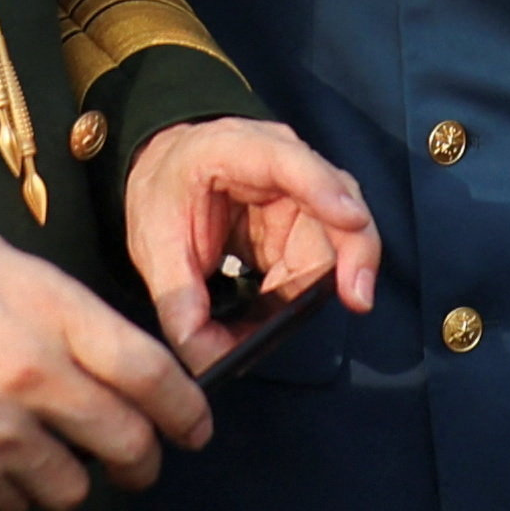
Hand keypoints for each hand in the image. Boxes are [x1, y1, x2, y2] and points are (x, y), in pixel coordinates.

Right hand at [0, 228, 209, 510]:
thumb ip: (49, 291)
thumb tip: (87, 324)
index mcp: (49, 314)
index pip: (149, 374)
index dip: (186, 408)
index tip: (196, 424)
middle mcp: (33, 380)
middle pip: (126, 443)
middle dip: (146, 459)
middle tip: (144, 460)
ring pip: (72, 487)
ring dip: (77, 479)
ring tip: (62, 460)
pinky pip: (14, 504)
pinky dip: (18, 493)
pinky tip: (1, 464)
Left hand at [119, 118, 380, 372]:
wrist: (166, 174)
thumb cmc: (163, 194)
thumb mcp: (153, 246)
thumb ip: (179, 301)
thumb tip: (209, 361)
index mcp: (233, 150)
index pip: (288, 161)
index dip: (322, 188)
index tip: (352, 220)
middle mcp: (281, 160)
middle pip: (335, 202)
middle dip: (351, 253)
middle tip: (355, 300)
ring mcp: (300, 189)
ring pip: (339, 234)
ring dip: (324, 284)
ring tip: (286, 322)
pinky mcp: (305, 218)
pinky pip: (322, 258)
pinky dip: (306, 291)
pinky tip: (282, 314)